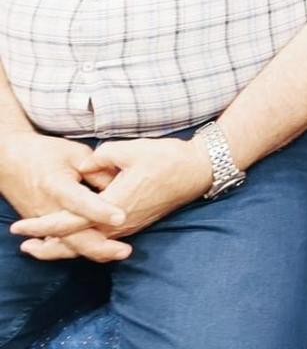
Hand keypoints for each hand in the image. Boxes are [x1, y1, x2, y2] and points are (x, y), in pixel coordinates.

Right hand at [0, 132, 129, 263]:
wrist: (8, 163)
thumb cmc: (45, 153)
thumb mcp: (75, 153)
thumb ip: (96, 169)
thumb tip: (118, 184)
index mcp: (57, 187)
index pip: (80, 203)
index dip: (100, 211)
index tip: (122, 216)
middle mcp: (48, 210)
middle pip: (73, 235)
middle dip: (100, 246)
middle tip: (125, 251)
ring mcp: (43, 222)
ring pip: (68, 244)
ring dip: (92, 251)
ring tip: (117, 254)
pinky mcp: (41, 228)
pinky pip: (61, 243)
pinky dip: (79, 249)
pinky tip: (101, 253)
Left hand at [11, 137, 212, 260]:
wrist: (198, 171)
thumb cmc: (167, 159)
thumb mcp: (133, 149)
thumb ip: (103, 155)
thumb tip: (87, 163)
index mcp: (113, 206)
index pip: (68, 222)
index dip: (41, 226)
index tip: (19, 228)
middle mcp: (118, 223)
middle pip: (74, 243)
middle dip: (46, 246)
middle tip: (23, 245)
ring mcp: (127, 227)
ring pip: (88, 244)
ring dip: (63, 246)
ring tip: (42, 245)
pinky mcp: (135, 224)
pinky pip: (101, 240)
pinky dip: (82, 241)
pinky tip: (76, 235)